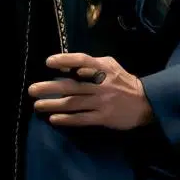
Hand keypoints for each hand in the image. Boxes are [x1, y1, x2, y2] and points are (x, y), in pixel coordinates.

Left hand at [29, 53, 153, 129]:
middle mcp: (102, 85)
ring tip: (38, 105)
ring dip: (53, 104)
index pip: (83, 61)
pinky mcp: (103, 118)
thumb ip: (92, 65)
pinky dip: (66, 119)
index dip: (66, 60)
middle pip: (72, 85)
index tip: (49, 62)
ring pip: (73, 103)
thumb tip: (66, 66)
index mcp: (105, 69)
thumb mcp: (112, 67)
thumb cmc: (124, 82)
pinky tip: (53, 119)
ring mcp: (102, 102)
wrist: (146, 102)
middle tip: (33, 89)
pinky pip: (81, 119)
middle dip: (50, 87)